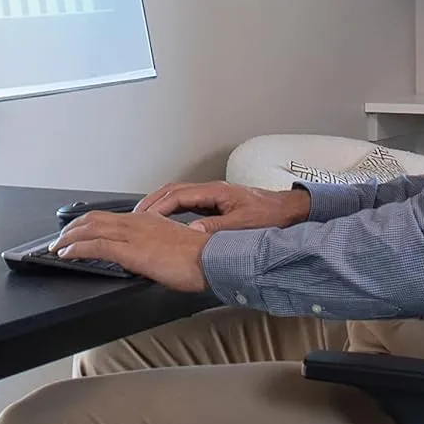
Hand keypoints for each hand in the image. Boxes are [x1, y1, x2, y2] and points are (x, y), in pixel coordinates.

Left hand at [51, 210, 209, 291]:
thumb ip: (157, 246)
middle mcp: (137, 222)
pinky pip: (95, 247)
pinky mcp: (131, 251)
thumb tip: (149, 256)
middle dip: (72, 228)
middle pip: (94, 219)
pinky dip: (76, 249)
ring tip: (57, 247)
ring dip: (69, 238)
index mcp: (148, 220)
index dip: (88, 223)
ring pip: (89, 229)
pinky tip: (66, 254)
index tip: (78, 231)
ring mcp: (132, 235)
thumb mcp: (174, 245)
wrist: (213, 258)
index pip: (109, 217)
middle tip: (60, 239)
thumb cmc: (201, 257)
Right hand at [135, 179, 310, 232]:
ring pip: (179, 196)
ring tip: (144, 218)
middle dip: (152, 202)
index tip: (143, 217)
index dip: (158, 206)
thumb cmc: (271, 215)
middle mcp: (212, 190)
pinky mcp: (217, 203)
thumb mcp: (242, 225)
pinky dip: (172, 210)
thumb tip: (191, 233)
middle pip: (173, 191)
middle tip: (134, 216)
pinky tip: (166, 221)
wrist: (290, 210)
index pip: (178, 195)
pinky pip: (187, 203)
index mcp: (215, 191)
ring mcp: (213, 195)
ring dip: (160, 205)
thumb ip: (216, 228)